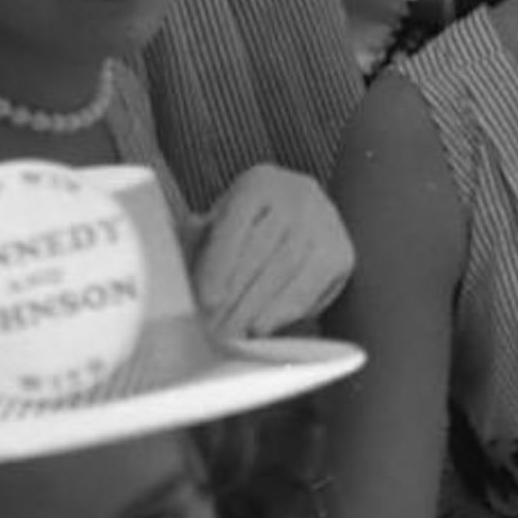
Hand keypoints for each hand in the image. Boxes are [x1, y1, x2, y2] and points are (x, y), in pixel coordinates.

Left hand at [190, 165, 353, 338]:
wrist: (303, 214)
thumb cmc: (250, 226)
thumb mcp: (221, 222)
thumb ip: (198, 241)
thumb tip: (175, 272)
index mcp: (259, 182)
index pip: (235, 225)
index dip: (219, 265)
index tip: (206, 299)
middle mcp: (297, 196)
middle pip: (260, 252)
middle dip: (234, 296)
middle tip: (211, 329)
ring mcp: (324, 224)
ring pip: (284, 273)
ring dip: (254, 310)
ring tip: (231, 334)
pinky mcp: (341, 254)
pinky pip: (308, 289)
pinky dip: (281, 312)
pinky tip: (260, 327)